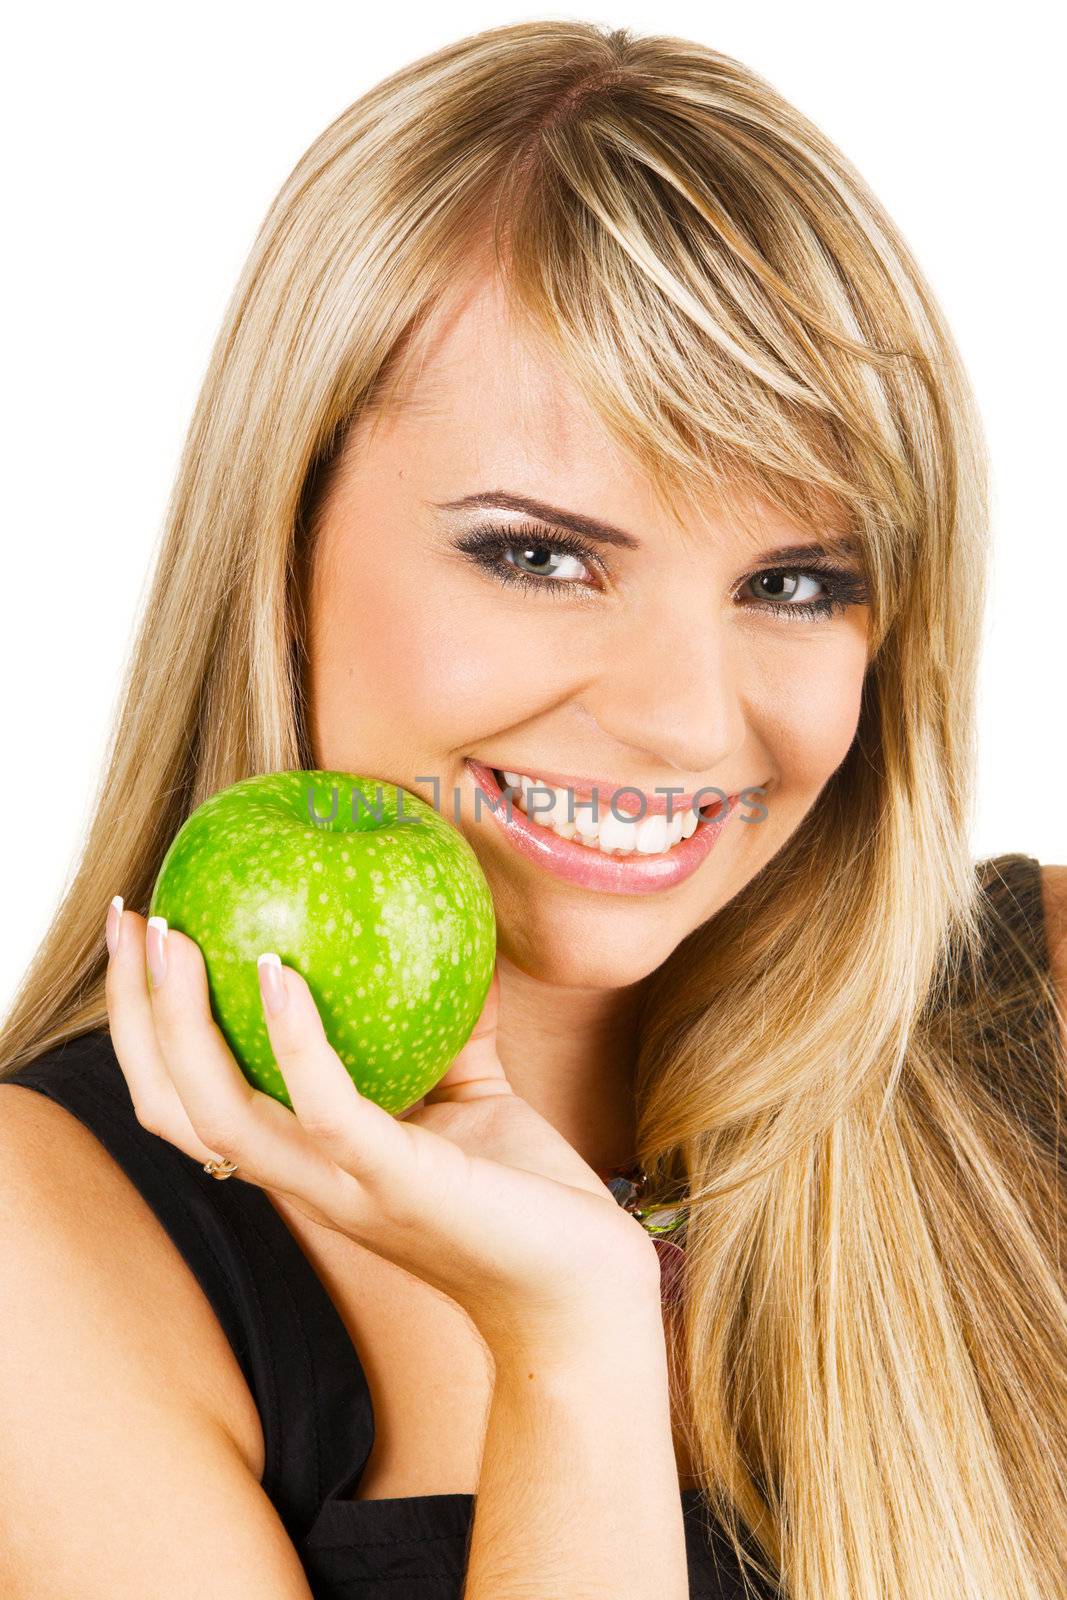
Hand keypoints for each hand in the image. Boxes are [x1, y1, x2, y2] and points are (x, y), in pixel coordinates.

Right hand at [104, 906, 660, 1358]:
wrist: (585, 1291)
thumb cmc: (525, 1195)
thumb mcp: (475, 1092)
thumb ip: (449, 1025)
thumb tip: (450, 927)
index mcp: (307, 1159)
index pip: (190, 1098)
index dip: (146, 1025)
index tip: (141, 933)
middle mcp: (304, 1181)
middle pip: (173, 1107)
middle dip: (134, 1014)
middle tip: (130, 919)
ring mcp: (344, 1190)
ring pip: (217, 1118)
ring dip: (179, 1026)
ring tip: (178, 939)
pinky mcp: (400, 1187)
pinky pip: (327, 1112)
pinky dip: (294, 1043)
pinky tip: (282, 975)